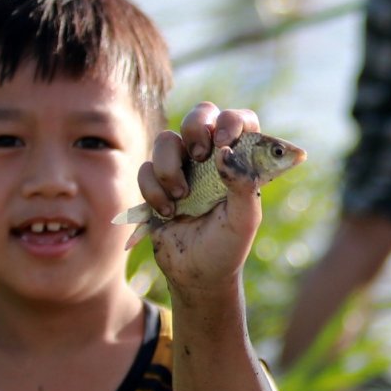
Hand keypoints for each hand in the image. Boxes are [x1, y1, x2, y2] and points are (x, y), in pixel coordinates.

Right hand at [139, 102, 263, 293]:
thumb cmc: (227, 247)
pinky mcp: (157, 183)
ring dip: (170, 167)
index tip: (224, 141)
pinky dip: (154, 190)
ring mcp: (182, 168)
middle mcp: (211, 158)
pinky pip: (146, 169)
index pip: (240, 121)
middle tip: (200, 154)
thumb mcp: (244, 220)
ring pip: (166, 140)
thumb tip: (225, 152)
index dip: (232, 121)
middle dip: (196, 128)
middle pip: (201, 114)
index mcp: (240, 161)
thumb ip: (244, 185)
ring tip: (182, 197)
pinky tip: (167, 213)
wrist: (195, 275)